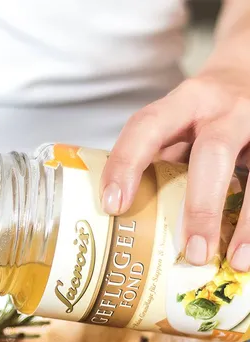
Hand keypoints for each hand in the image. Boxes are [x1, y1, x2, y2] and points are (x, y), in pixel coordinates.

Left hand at [100, 69, 249, 269]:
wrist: (249, 72)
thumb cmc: (202, 114)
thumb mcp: (175, 123)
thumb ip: (154, 158)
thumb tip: (124, 216)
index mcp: (184, 102)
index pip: (146, 126)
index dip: (126, 163)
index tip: (113, 206)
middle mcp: (225, 109)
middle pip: (212, 153)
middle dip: (201, 206)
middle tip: (193, 253)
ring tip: (239, 262)